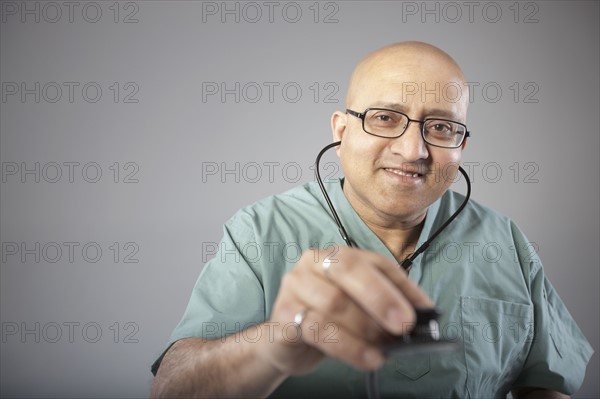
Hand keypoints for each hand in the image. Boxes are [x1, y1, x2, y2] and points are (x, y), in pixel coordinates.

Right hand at [260, 246, 433, 376]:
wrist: (285, 340)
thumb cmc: (327, 319)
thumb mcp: (359, 308)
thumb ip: (386, 305)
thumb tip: (423, 314)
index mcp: (336, 255)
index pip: (375, 262)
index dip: (401, 286)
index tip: (423, 310)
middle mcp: (313, 263)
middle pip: (349, 269)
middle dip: (381, 297)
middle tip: (404, 325)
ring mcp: (295, 286)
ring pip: (334, 302)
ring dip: (366, 328)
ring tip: (384, 349)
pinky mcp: (283, 315)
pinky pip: (318, 329)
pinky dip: (348, 346)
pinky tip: (368, 358)